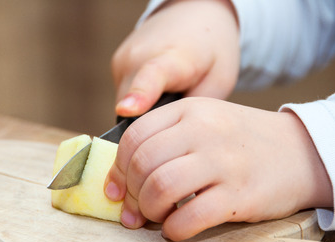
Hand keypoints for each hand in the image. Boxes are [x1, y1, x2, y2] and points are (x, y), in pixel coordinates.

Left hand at [104, 98, 332, 240]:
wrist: (300, 152)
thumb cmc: (239, 142)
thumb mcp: (203, 123)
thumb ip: (162, 142)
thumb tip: (118, 185)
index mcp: (189, 109)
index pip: (134, 137)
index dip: (117, 169)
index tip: (116, 190)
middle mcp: (204, 130)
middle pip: (143, 163)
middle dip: (131, 194)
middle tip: (137, 209)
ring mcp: (223, 161)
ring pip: (161, 188)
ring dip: (149, 211)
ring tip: (157, 216)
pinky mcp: (240, 195)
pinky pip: (189, 217)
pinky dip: (173, 230)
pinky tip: (175, 229)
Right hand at [112, 0, 239, 116]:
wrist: (195, 13)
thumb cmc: (211, 51)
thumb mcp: (218, 82)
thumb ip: (192, 111)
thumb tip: (166, 134)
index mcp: (172, 58)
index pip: (152, 76)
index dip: (139, 95)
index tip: (127, 109)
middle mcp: (139, 55)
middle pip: (132, 107)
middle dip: (149, 124)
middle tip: (174, 120)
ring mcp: (124, 59)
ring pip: (124, 104)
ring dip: (142, 112)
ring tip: (169, 99)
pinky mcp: (116, 63)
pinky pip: (123, 95)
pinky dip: (137, 100)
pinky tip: (158, 91)